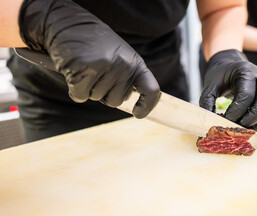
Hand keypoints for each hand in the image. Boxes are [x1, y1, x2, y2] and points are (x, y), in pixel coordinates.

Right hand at [19, 0, 159, 117]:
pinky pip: (80, 96)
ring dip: (88, 88)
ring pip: (96, 98)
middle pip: (115, 101)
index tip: (138, 114)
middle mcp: (124, 65)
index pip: (151, 90)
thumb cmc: (95, 44)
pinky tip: (75, 70)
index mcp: (136, 63)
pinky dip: (74, 89)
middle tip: (96, 73)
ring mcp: (106, 67)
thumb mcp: (120, 57)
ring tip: (86, 67)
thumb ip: (127, 77)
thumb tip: (133, 107)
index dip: (146, 106)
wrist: (69, 23)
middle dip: (103, 93)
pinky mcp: (86, 70)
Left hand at [199, 49, 256, 130]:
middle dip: (252, 117)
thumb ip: (207, 101)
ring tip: (245, 130)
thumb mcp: (210, 85)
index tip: (225, 120)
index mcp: (246, 71)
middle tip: (238, 127)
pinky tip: (252, 127)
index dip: (237, 111)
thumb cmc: (220, 74)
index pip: (246, 94)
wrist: (228, 65)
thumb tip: (209, 120)